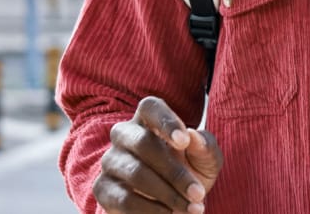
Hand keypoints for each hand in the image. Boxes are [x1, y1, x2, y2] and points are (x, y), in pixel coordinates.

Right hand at [94, 96, 223, 213]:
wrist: (172, 204)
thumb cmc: (190, 172)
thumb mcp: (206, 160)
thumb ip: (205, 146)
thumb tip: (194, 138)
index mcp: (149, 119)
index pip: (150, 107)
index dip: (165, 121)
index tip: (184, 142)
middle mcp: (124, 135)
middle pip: (143, 143)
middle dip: (174, 171)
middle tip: (199, 192)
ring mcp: (110, 161)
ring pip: (135, 173)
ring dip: (167, 194)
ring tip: (191, 207)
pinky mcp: (103, 188)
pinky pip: (124, 198)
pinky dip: (150, 209)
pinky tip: (169, 213)